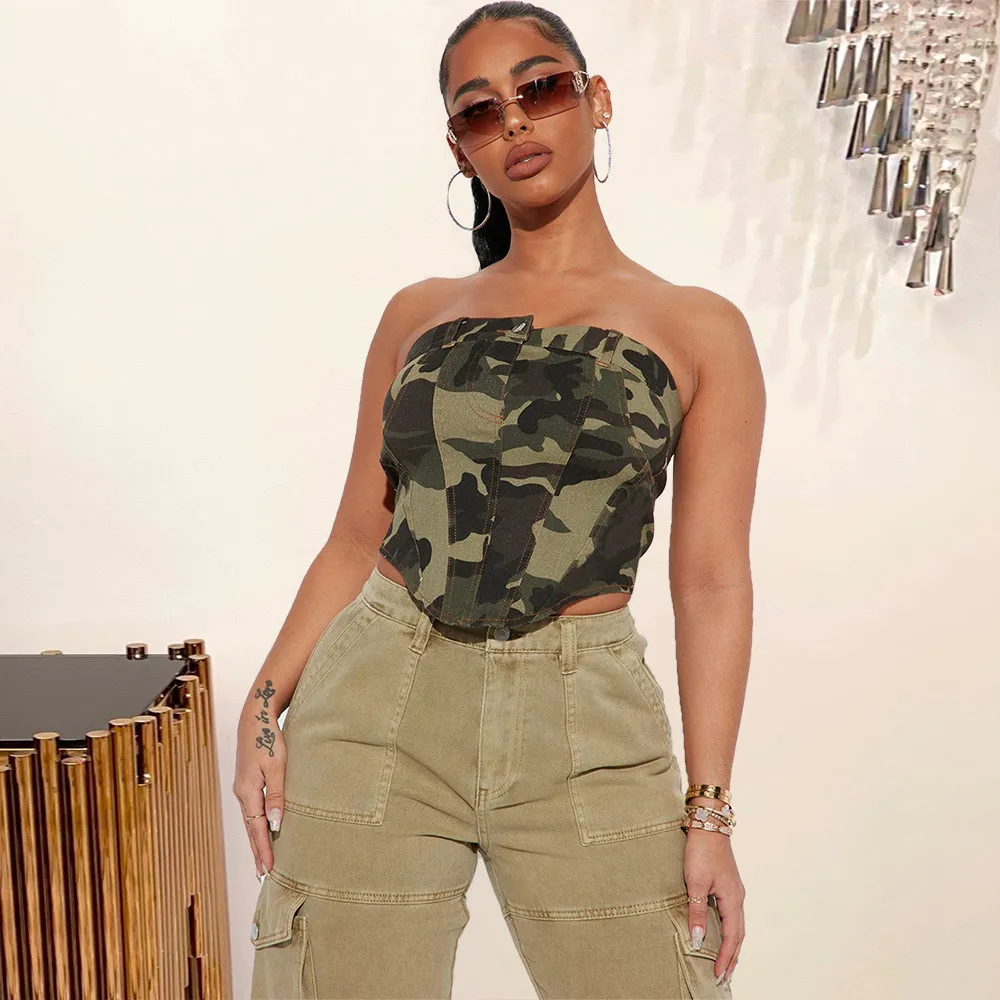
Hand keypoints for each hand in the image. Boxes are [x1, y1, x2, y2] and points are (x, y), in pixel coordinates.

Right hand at [232, 688, 286, 879]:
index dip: (263, 850)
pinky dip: (256, 824)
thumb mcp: (277, 766)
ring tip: (262, 860)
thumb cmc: (269, 739)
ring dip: (256, 840)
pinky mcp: (247, 782)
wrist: (255, 718)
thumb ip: (277, 795)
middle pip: (250, 828)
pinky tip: (262, 830)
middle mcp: (242, 793)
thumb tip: (275, 824)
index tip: (268, 870)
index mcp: (248, 791)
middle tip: (263, 875)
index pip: (256, 828)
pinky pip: (251, 810)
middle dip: (257, 851)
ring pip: (250, 820)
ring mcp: (243, 788)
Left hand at [683, 821, 744, 986]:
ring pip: (736, 925)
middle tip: (723, 977)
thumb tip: (698, 940)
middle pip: (738, 935)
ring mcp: (734, 891)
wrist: (708, 824)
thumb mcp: (695, 882)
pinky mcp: (727, 885)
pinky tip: (720, 933)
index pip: (731, 937)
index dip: (725, 958)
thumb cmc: (701, 851)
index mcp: (733, 899)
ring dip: (731, 946)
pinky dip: (728, 930)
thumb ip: (696, 911)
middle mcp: (737, 897)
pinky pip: (731, 915)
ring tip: (725, 962)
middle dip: (732, 957)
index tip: (718, 975)